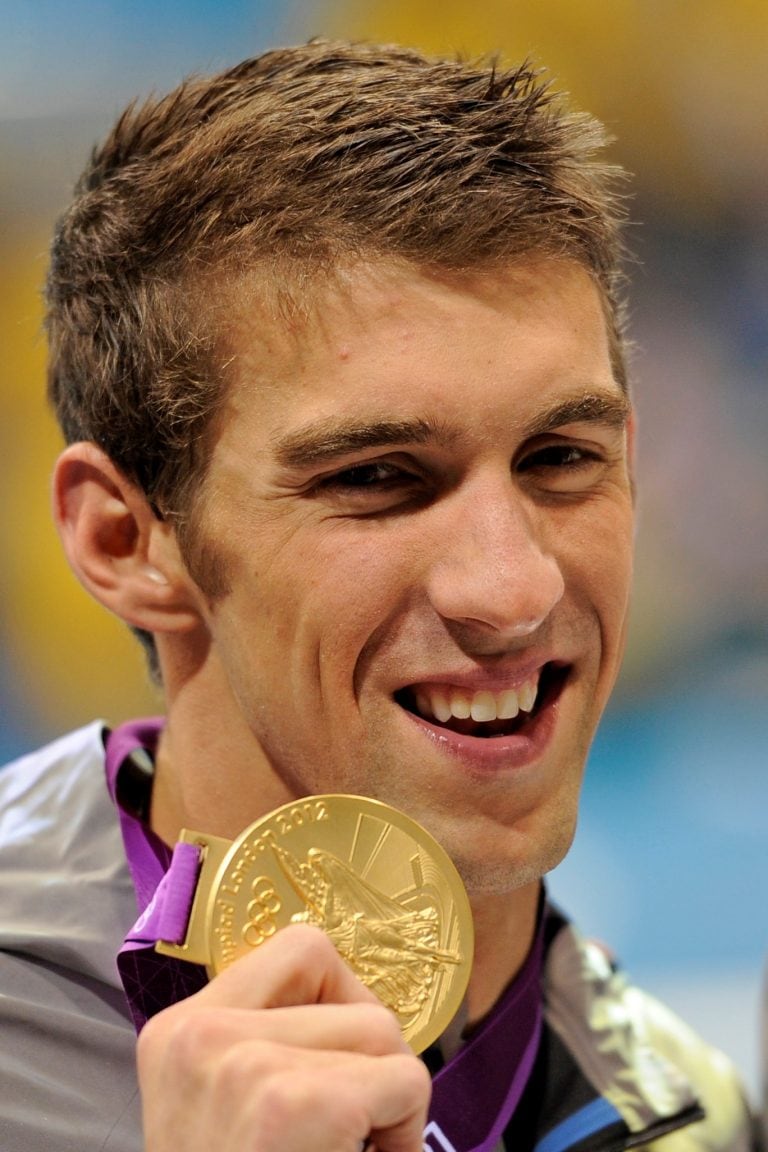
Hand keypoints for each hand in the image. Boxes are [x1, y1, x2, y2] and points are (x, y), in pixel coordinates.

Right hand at [137, 923, 430, 1151]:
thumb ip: (268, 1041)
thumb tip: (355, 994)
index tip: (338, 1066)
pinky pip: (404, 1081)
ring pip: (382, 1031)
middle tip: (349, 1128)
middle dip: (373, 1058)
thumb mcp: (228, 1105)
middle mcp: (199, 1034)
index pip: (303, 948)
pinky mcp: (290, 1105)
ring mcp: (239, 1064)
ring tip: (351, 1150)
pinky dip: (405, 1132)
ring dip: (390, 1097)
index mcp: (180, 1029)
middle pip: (351, 991)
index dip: (344, 1001)